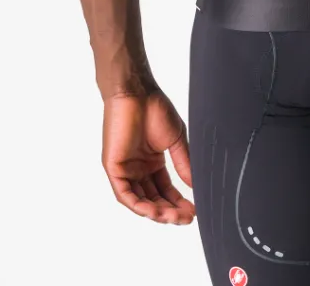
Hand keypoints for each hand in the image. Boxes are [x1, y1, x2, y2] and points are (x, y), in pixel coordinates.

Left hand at [102, 89, 194, 223]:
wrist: (137, 93)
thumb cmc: (155, 109)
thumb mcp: (176, 140)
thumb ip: (183, 163)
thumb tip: (195, 185)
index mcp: (153, 161)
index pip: (166, 190)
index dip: (178, 202)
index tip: (193, 211)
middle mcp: (139, 168)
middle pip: (154, 199)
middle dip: (170, 211)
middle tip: (186, 217)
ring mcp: (126, 169)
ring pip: (140, 201)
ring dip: (156, 212)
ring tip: (173, 217)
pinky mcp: (114, 168)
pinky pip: (125, 194)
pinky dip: (139, 205)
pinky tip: (154, 211)